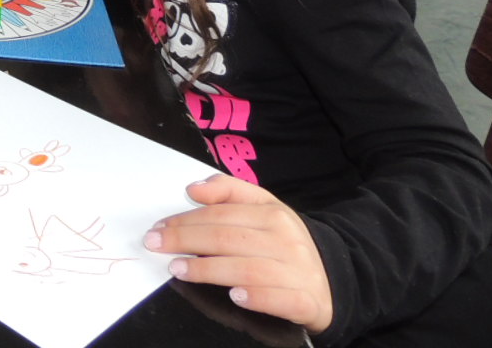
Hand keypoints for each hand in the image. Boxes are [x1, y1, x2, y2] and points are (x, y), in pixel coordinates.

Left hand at [146, 175, 333, 334]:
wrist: (335, 277)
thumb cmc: (285, 243)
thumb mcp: (263, 208)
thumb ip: (228, 191)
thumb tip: (193, 188)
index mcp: (273, 214)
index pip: (220, 215)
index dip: (184, 221)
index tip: (158, 229)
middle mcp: (286, 240)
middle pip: (227, 238)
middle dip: (185, 241)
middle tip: (156, 246)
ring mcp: (297, 272)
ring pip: (247, 269)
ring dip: (208, 269)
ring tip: (178, 269)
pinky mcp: (306, 301)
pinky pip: (279, 299)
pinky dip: (256, 298)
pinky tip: (235, 296)